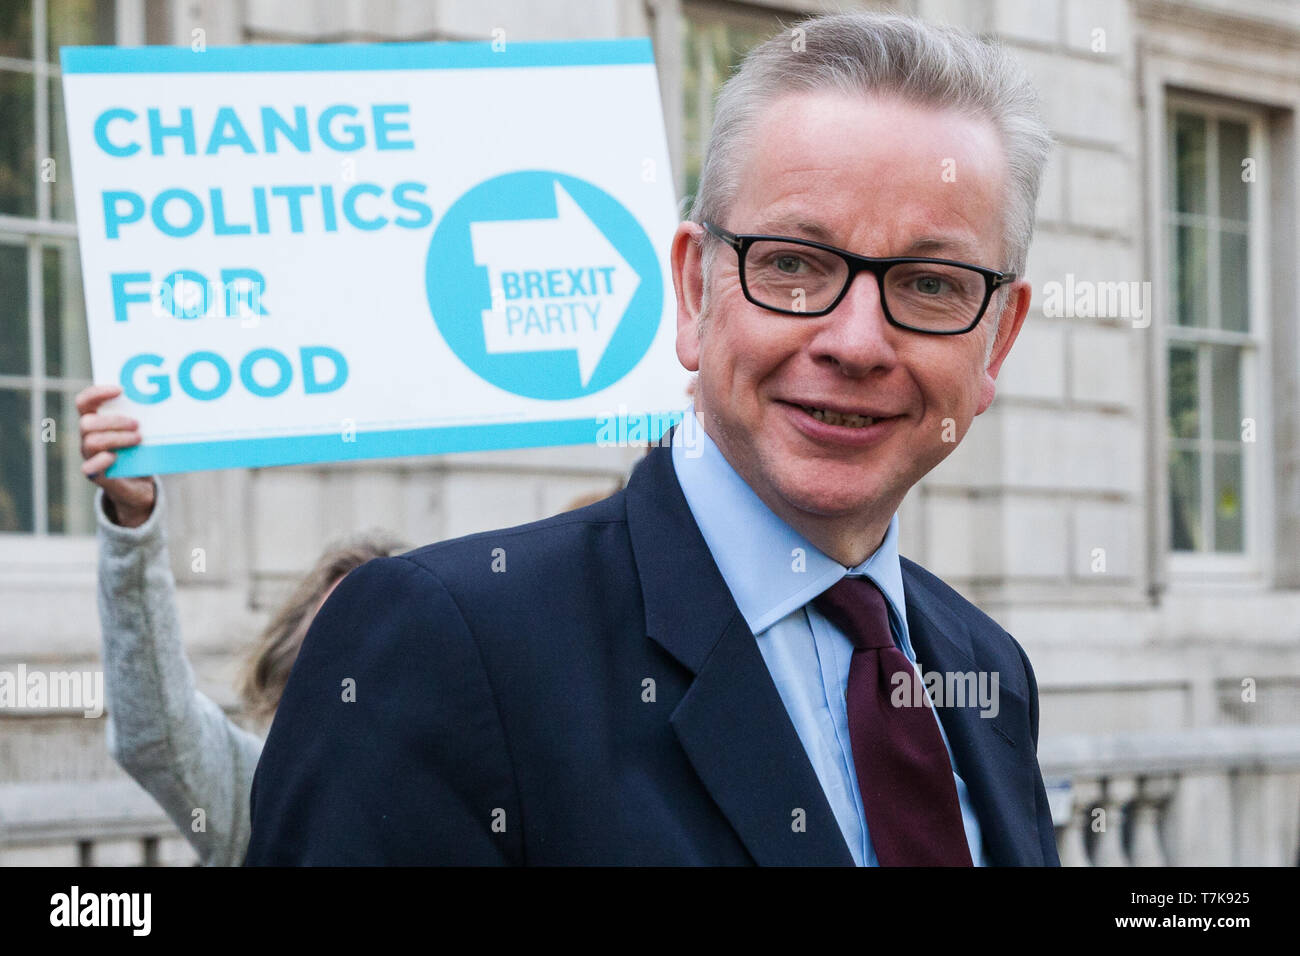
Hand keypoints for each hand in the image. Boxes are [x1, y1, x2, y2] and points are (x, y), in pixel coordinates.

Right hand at [76, 384, 155, 527]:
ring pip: (92, 442)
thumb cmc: (138, 450)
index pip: (84, 402)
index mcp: (95, 421)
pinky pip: (88, 467)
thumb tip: (166, 402)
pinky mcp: (96, 474)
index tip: (120, 390)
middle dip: (114, 421)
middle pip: (87, 423)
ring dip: (117, 438)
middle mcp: (87, 437)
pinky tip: (114, 457)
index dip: (97, 393)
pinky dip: (101, 461)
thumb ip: (142, 418)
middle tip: (137, 424)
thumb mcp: (140, 431)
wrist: (138, 484)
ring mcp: (89, 456)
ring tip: (139, 439)